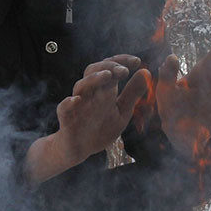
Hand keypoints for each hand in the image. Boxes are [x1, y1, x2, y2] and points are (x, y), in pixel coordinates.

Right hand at [24, 55, 147, 183]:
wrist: (81, 148)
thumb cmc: (102, 128)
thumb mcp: (122, 111)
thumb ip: (132, 93)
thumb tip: (146, 72)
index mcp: (103, 89)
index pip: (110, 68)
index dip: (122, 61)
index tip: (137, 61)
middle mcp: (89, 93)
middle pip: (94, 71)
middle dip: (109, 67)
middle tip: (124, 70)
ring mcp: (77, 105)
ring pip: (81, 86)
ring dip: (94, 79)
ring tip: (107, 76)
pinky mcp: (67, 119)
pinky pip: (64, 108)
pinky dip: (68, 103)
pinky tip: (76, 100)